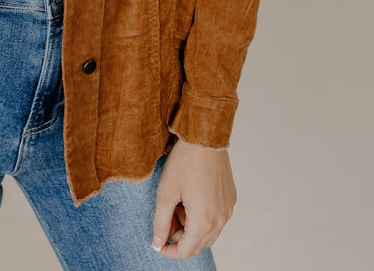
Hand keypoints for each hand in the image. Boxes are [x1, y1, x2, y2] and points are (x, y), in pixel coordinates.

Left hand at [151, 138, 235, 258]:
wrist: (205, 137)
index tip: (157, 242)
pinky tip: (191, 197)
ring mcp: (228, 209)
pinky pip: (216, 218)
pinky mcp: (231, 198)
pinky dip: (202, 217)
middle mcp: (221, 220)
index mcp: (203, 222)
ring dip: (190, 227)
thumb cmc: (184, 163)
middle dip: (179, 236)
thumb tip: (157, 244)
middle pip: (197, 244)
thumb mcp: (165, 193)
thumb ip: (161, 223)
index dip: (168, 250)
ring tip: (178, 204)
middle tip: (167, 215)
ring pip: (208, 233)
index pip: (185, 251)